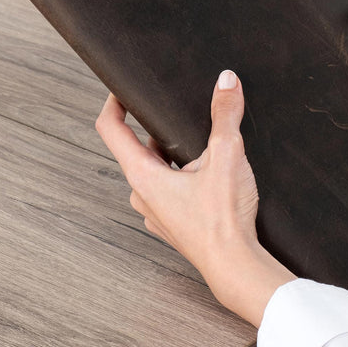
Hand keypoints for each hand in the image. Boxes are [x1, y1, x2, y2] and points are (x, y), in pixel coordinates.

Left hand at [94, 69, 295, 326]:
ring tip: (204, 149)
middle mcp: (141, 195)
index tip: (123, 89)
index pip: (111, 129)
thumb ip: (225, 114)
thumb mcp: (227, 156)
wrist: (235, 265)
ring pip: (157, 171)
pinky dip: (184, 179)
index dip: (114, 103)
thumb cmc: (223, 219)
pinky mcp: (172, 225)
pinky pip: (170, 192)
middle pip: (139, 149)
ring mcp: (155, 213)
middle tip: (182, 116)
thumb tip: (227, 81)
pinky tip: (210, 178)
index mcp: (142, 175)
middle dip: (161, 130)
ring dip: (175, 156)